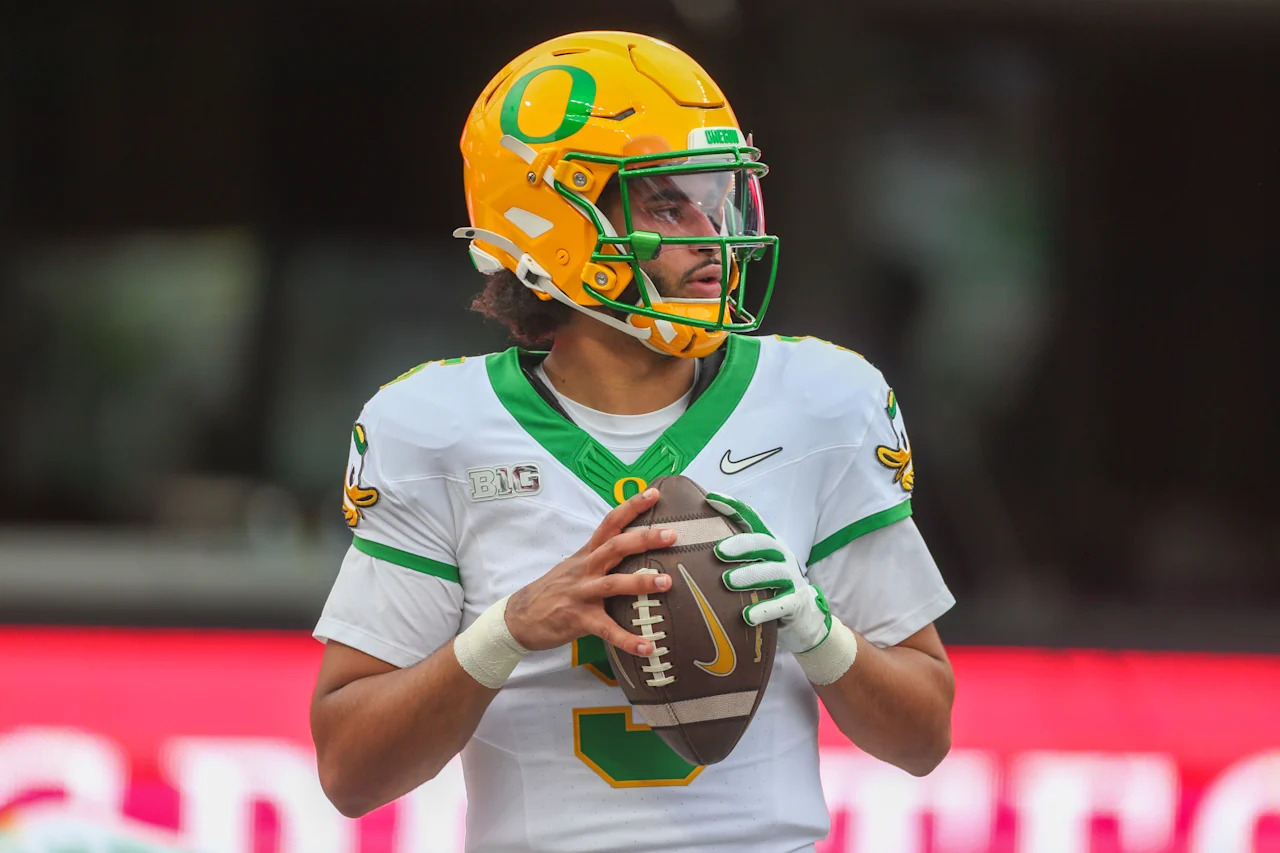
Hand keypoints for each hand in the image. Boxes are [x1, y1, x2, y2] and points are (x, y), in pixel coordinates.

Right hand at [505, 488, 674, 656]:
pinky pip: (607, 630)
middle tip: (672, 534)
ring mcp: (582, 593)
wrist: (519, 617)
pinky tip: (648, 647)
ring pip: (614, 583)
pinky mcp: (579, 620)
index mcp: (587, 554)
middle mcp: (586, 569)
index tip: (653, 493)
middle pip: (616, 547)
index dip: (631, 506)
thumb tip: (633, 549)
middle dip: (644, 539)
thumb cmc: (554, 591)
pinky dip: (628, 639)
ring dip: (641, 582)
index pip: (610, 523)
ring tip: (666, 583)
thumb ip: (601, 558)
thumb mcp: (575, 567)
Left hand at [707, 492, 832, 653]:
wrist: (803, 614)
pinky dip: (764, 609)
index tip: (710, 498)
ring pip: (772, 572)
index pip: (751, 519)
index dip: (733, 507)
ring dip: (750, 575)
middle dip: (741, 544)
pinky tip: (747, 616)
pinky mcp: (795, 602)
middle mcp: (781, 555)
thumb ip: (734, 553)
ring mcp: (790, 578)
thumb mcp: (756, 563)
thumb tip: (693, 542)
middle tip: (718, 551)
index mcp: (768, 543)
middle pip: (763, 543)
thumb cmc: (769, 585)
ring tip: (728, 581)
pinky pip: (780, 605)